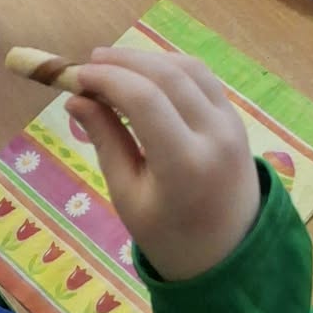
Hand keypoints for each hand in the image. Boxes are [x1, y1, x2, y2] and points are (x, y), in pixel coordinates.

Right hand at [65, 47, 260, 282]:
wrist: (231, 254)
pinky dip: (172, 68)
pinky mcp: (236, 118)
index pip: (145, 100)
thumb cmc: (170, 235)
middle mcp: (214, 135)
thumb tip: (76, 99)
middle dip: (125, 61)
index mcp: (185, 165)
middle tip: (89, 62)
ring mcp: (231, 123)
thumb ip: (106, 141)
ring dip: (149, 59)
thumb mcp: (128, 197)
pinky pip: (203, 79)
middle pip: (168, 76)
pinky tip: (146, 74)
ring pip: (189, 68)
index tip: (76, 74)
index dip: (108, 79)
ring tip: (112, 64)